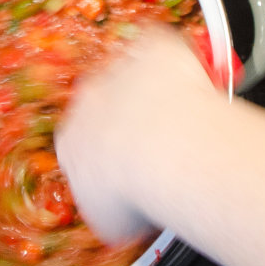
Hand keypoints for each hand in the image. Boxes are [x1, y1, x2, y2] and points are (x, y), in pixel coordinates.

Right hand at [55, 28, 214, 243]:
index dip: (108, 152)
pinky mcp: (151, 47)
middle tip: (159, 141)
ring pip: (132, 72)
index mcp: (71, 141)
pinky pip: (159, 44)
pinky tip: (192, 76)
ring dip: (152, 88)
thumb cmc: (137, 188)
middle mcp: (88, 101)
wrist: (165, 153)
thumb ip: (108, 208)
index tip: (129, 165)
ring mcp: (119, 70)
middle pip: (103, 103)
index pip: (81, 141)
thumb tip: (121, 216)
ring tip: (184, 116)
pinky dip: (174, 56)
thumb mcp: (111, 221)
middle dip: (126, 117)